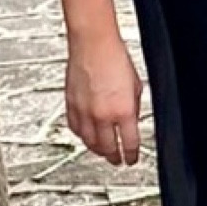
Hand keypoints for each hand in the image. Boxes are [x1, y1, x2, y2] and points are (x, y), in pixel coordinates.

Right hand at [64, 33, 142, 165]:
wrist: (93, 44)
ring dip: (97, 150)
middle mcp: (102, 116)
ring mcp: (84, 112)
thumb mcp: (136, 86)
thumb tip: (132, 120)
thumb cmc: (115, 58)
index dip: (131, 156)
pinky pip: (76, 129)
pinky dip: (82, 136)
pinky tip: (86, 136)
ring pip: (89, 143)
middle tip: (117, 161)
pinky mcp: (71, 106)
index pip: (129, 144)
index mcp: (123, 112)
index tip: (131, 159)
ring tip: (103, 152)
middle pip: (108, 148)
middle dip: (114, 157)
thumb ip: (134, 108)